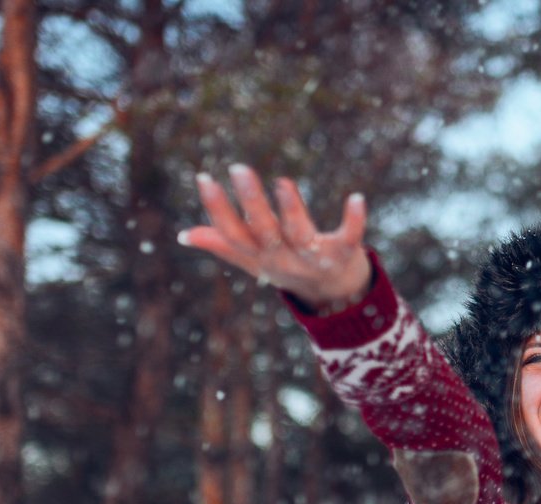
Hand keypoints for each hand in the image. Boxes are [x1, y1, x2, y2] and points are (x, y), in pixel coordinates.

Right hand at [179, 164, 370, 312]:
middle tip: (238, 168)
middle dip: (252, 203)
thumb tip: (184, 235)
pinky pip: (349, 237)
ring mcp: (314, 258)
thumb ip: (225, 244)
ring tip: (283, 182)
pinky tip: (356, 197)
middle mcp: (285, 259)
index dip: (217, 209)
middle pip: (265, 232)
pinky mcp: (344, 254)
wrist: (337, 297)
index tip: (204, 178)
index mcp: (261, 256)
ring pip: (300, 234)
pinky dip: (354, 220)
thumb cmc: (290, 269)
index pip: (233, 234)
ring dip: (291, 209)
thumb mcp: (256, 260)